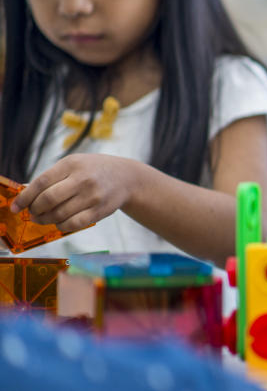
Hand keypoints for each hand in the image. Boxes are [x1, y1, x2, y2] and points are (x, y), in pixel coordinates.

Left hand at [10, 154, 146, 231]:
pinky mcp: (99, 211)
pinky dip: (61, 226)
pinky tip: (59, 222)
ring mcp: (92, 196)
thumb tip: (25, 194)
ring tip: (43, 218)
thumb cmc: (95, 170)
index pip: (41, 182)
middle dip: (34, 210)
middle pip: (48, 200)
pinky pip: (72, 224)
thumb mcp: (75, 164)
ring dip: (45, 220)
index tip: (15, 207)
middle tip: (32, 213)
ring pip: (58, 215)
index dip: (25, 197)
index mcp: (72, 164)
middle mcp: (83, 179)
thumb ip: (52, 177)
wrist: (127, 177)